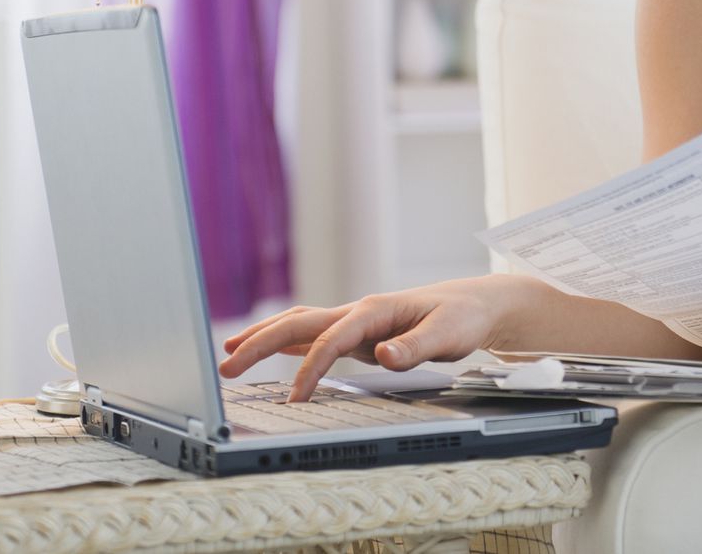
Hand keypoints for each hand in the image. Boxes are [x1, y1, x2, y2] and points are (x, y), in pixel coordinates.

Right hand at [218, 275, 517, 400]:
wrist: (474, 304)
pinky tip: (270, 349)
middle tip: (226, 363)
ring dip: (265, 336)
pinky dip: (288, 341)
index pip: (332, 339)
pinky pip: (314, 334)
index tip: (296, 398)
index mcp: (375, 309)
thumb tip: (381, 354)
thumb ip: (414, 347)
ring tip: (231, 351)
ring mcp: (356, 322)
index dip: (311, 368)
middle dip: (261, 342)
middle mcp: (359, 312)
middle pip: (300, 322)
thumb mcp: (448, 334)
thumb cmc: (462, 317)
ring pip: (301, 324)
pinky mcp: (359, 333)